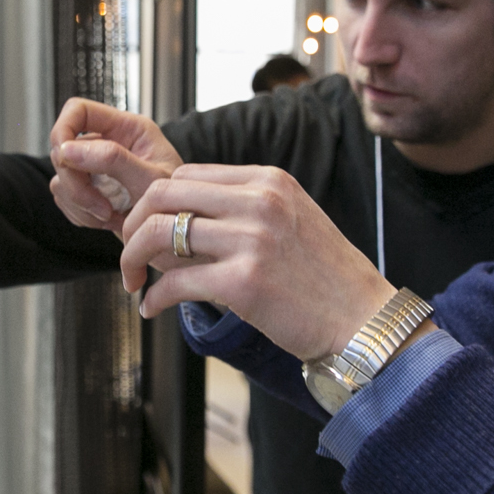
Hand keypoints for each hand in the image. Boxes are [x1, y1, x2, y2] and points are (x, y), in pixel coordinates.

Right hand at [48, 96, 182, 238]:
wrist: (178, 232)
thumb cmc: (179, 204)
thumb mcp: (151, 180)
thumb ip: (113, 160)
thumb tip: (68, 149)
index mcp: (126, 128)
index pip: (78, 110)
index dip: (63, 131)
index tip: (67, 160)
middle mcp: (107, 143)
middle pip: (62, 150)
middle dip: (76, 185)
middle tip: (103, 209)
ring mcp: (95, 167)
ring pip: (61, 180)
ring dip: (82, 206)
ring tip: (113, 218)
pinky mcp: (89, 190)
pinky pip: (65, 200)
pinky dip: (82, 216)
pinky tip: (108, 221)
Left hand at [120, 165, 395, 361]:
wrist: (363, 320)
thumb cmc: (325, 279)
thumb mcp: (291, 220)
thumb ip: (244, 210)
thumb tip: (179, 223)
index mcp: (268, 181)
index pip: (187, 174)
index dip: (157, 202)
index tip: (148, 229)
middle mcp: (259, 201)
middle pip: (163, 193)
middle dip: (134, 223)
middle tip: (130, 254)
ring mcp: (252, 239)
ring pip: (160, 232)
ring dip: (133, 259)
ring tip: (135, 281)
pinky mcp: (244, 282)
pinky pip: (175, 282)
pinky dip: (154, 297)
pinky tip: (152, 308)